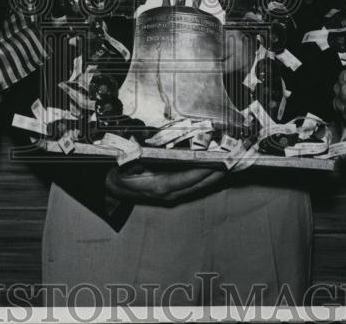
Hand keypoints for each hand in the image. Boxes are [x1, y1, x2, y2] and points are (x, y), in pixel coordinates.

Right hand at [105, 162, 226, 205]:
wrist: (114, 190)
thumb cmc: (120, 175)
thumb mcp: (127, 164)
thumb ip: (139, 158)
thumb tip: (148, 148)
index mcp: (160, 186)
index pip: (187, 178)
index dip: (204, 171)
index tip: (218, 163)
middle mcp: (169, 194)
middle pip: (198, 184)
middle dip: (216, 174)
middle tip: (232, 162)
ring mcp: (171, 196)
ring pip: (198, 188)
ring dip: (214, 178)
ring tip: (229, 166)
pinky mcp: (172, 195)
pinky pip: (193, 187)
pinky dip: (205, 180)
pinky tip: (215, 173)